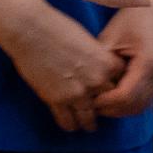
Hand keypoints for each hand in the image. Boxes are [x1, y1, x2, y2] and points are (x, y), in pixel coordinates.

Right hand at [0, 5, 123, 132]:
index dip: (114, 88)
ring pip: (89, 118)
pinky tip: (70, 124)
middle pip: (108, 103)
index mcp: (106, 63)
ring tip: (87, 126)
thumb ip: (96, 59)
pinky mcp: (57, 100)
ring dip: (88, 123)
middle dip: (104, 107)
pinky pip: (67, 121)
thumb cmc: (57, 27)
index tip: (109, 91)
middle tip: (100, 110)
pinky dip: (69, 124)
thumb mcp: (87, 40)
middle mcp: (96, 81)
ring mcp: (77, 93)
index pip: (121, 84)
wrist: (31, 30)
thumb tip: (97, 68)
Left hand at [92, 0, 152, 117]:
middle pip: (136, 105)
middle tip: (94, 106)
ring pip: (144, 105)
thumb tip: (88, 87)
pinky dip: (132, 100)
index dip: (107, 103)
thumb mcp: (111, 37)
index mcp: (150, 63)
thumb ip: (100, 65)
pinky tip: (117, 95)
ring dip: (123, 108)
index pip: (126, 96)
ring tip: (104, 102)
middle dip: (114, 109)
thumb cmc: (133, 16)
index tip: (91, 100)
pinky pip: (149, 97)